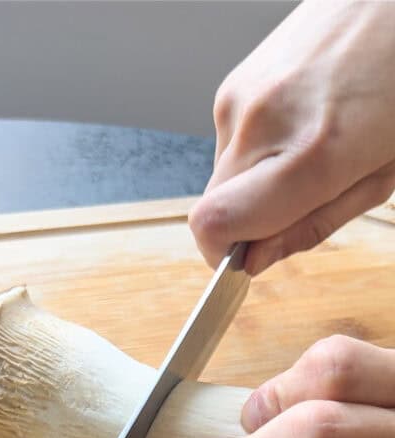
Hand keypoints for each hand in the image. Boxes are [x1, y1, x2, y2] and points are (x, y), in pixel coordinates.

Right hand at [189, 0, 394, 274]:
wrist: (394, 1)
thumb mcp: (381, 176)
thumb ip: (313, 225)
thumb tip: (255, 259)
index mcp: (310, 152)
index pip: (213, 225)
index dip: (224, 256)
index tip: (249, 258)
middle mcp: (262, 121)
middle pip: (214, 210)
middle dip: (248, 223)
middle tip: (303, 201)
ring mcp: (242, 95)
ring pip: (221, 179)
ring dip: (255, 185)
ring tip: (311, 150)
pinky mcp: (235, 81)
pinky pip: (230, 144)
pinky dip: (257, 153)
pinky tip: (300, 126)